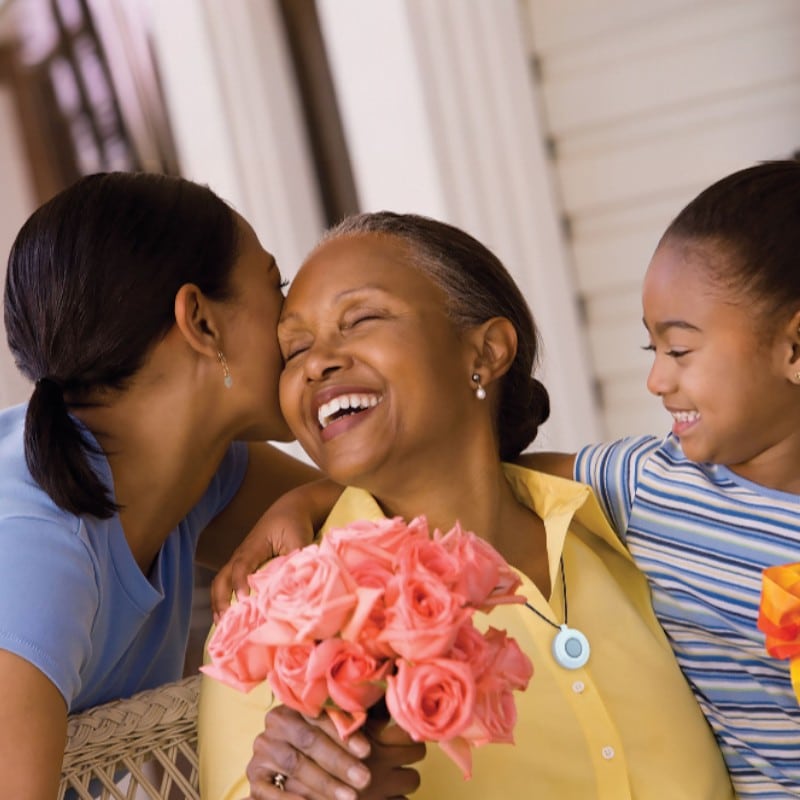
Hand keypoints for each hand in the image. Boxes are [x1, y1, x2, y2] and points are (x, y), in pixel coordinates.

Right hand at [210, 513, 312, 618]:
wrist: (289, 509)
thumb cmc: (294, 523)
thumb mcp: (299, 539)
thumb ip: (298, 559)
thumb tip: (301, 584)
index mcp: (253, 547)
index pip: (241, 567)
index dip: (240, 584)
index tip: (243, 601)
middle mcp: (241, 554)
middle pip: (222, 578)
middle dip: (221, 599)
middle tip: (226, 621)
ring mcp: (240, 560)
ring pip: (222, 581)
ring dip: (219, 602)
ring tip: (221, 624)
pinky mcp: (244, 565)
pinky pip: (228, 582)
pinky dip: (225, 598)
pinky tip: (229, 615)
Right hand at [245, 705, 424, 799]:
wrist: (288, 759)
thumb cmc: (323, 743)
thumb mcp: (334, 728)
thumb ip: (352, 720)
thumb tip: (386, 709)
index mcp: (298, 702)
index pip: (320, 714)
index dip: (344, 733)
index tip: (368, 750)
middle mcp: (276, 722)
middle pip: (308, 739)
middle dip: (339, 761)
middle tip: (365, 779)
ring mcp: (263, 749)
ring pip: (294, 764)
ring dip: (323, 782)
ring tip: (349, 797)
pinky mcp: (254, 776)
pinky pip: (270, 788)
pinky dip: (290, 799)